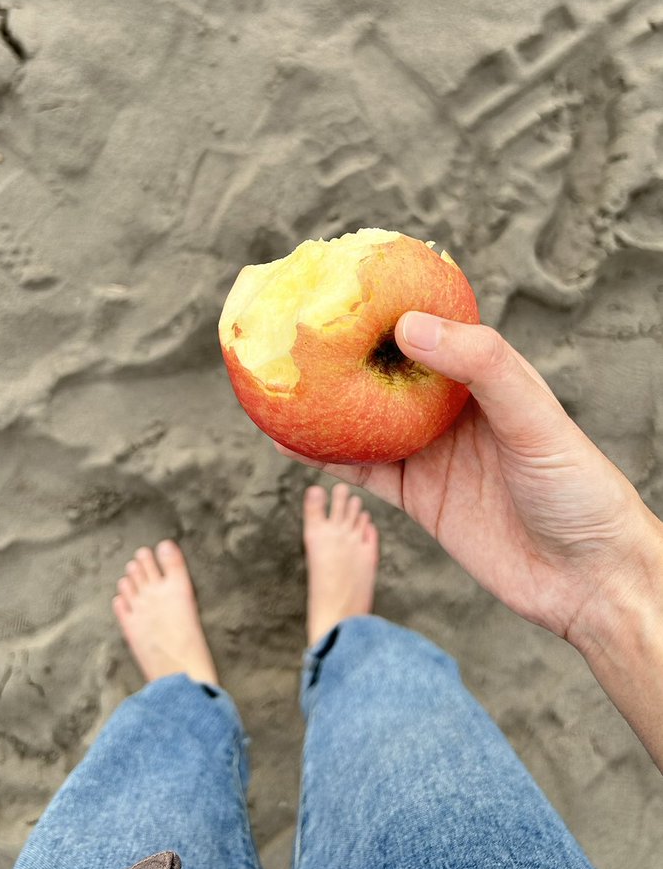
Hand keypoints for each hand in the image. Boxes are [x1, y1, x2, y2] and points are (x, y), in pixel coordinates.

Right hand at [273, 312, 658, 646]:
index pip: (430, 331)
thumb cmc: (580, 489)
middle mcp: (454, 411)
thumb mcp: (534, 416)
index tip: (344, 287)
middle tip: (298, 329)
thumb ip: (480, 365)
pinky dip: (327, 457)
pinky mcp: (420, 499)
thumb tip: (408, 325)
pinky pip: (364, 471)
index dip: (389, 308)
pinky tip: (291, 441)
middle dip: (347, 354)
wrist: (588, 581)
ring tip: (280, 381)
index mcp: (486, 378)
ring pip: (367, 422)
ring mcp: (434, 455)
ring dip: (328, 405)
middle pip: (389, 375)